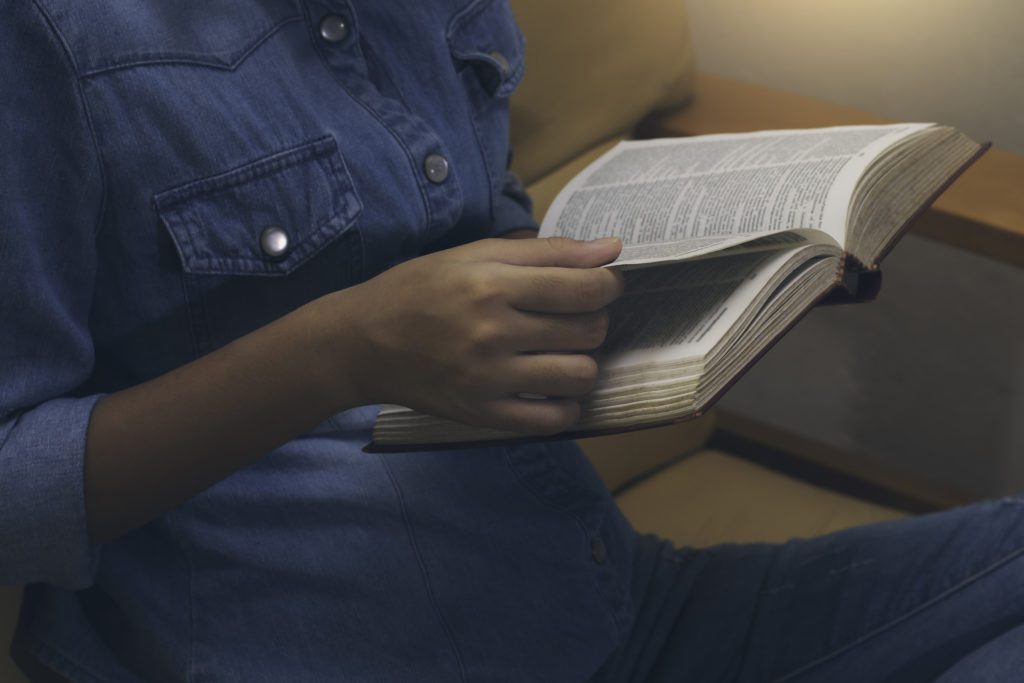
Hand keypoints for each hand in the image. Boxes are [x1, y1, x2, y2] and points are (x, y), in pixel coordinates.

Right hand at [318, 236, 623, 433]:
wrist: (361, 344)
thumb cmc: (419, 289)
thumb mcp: (475, 254)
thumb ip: (546, 251)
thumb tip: (610, 250)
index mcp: (492, 285)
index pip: (585, 289)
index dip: (608, 285)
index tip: (601, 285)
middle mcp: (493, 333)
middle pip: (588, 331)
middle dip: (593, 320)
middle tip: (572, 317)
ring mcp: (489, 379)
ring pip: (579, 376)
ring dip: (582, 363)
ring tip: (562, 353)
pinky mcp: (482, 415)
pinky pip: (552, 420)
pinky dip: (564, 405)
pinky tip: (551, 389)